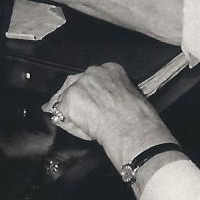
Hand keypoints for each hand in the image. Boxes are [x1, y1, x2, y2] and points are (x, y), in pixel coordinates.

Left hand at [40, 62, 173, 166]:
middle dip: (74, 98)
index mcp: (111, 69)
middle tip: (80, 114)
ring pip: (66, 98)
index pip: (92, 77)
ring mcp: (79, 84)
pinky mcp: (69, 99)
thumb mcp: (130, 96)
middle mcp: (93, 72)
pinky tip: (81, 130)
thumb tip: (105, 104)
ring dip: (71, 111)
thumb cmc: (138, 118)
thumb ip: (114, 93)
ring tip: (82, 124)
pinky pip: (61, 113)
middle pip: (74, 83)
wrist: (132, 128)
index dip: (90, 91)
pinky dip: (68, 124)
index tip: (91, 101)